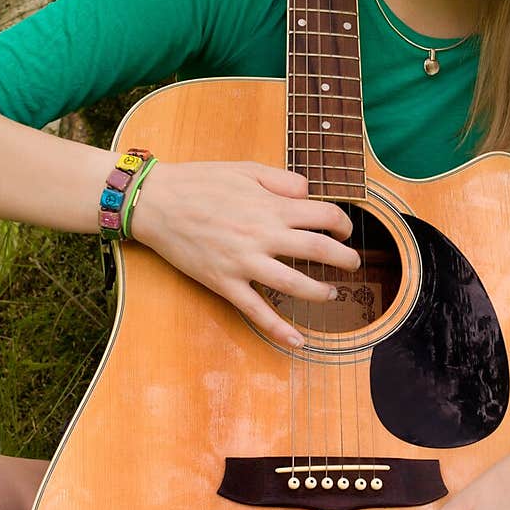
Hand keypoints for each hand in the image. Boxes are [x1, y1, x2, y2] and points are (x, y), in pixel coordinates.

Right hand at [129, 159, 360, 346]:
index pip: (325, 215)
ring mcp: (244, 263)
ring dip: (322, 292)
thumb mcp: (246, 168)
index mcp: (271, 206)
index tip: (345, 230)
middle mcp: (263, 236)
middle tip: (353, 265)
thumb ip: (282, 180)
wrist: (156, 202)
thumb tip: (310, 193)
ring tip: (332, 294)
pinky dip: (280, 329)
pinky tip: (298, 341)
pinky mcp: (224, 283)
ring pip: (296, 285)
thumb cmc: (200, 182)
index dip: (343, 223)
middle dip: (345, 260)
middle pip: (320, 251)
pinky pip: (256, 311)